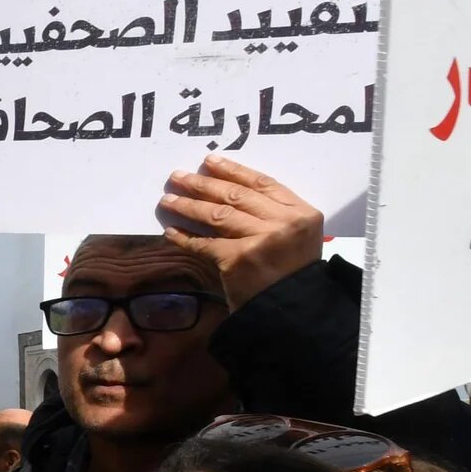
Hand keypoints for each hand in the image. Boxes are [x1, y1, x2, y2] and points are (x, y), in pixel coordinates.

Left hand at [158, 157, 323, 309]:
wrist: (293, 310)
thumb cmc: (292, 274)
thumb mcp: (297, 237)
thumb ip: (274, 214)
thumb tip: (227, 190)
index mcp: (302, 212)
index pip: (262, 183)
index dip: (233, 170)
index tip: (209, 161)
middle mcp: (283, 221)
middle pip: (235, 195)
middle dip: (203, 184)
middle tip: (178, 177)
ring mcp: (261, 239)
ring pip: (217, 215)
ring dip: (188, 206)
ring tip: (168, 200)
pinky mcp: (239, 259)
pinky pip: (205, 244)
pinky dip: (185, 238)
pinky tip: (171, 231)